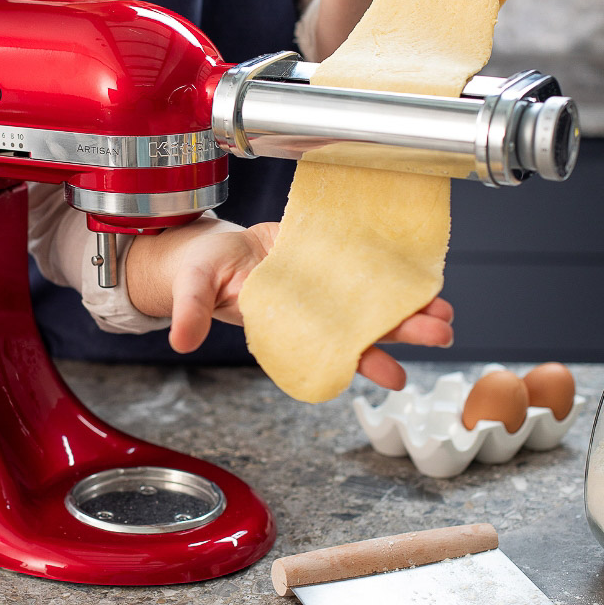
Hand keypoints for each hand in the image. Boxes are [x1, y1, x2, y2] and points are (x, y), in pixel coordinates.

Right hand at [126, 219, 453, 389]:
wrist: (203, 249)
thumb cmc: (195, 272)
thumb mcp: (191, 288)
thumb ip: (189, 312)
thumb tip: (179, 342)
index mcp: (281, 324)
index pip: (326, 347)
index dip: (360, 361)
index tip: (391, 375)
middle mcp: (309, 310)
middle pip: (362, 326)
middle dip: (402, 332)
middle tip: (441, 335)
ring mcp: (320, 285)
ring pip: (371, 300)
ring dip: (408, 308)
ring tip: (445, 313)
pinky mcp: (324, 256)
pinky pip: (363, 267)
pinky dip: (391, 273)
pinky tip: (420, 276)